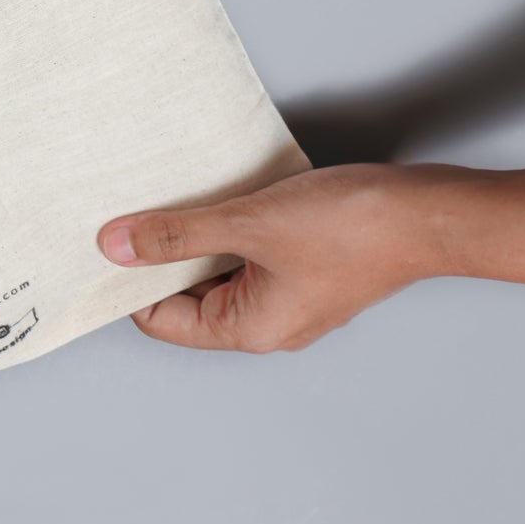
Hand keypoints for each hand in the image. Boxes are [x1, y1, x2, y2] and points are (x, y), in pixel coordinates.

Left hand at [97, 163, 522, 351]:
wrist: (424, 214)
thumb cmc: (349, 228)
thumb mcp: (246, 224)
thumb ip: (177, 234)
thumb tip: (116, 245)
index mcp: (248, 328)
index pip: (161, 318)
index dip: (127, 282)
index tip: (100, 246)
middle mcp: (266, 322)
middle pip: (185, 295)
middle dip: (155, 256)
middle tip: (123, 214)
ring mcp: (286, 295)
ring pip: (215, 269)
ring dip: (190, 237)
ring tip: (162, 198)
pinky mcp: (301, 266)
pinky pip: (243, 253)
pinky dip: (222, 228)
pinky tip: (209, 195)